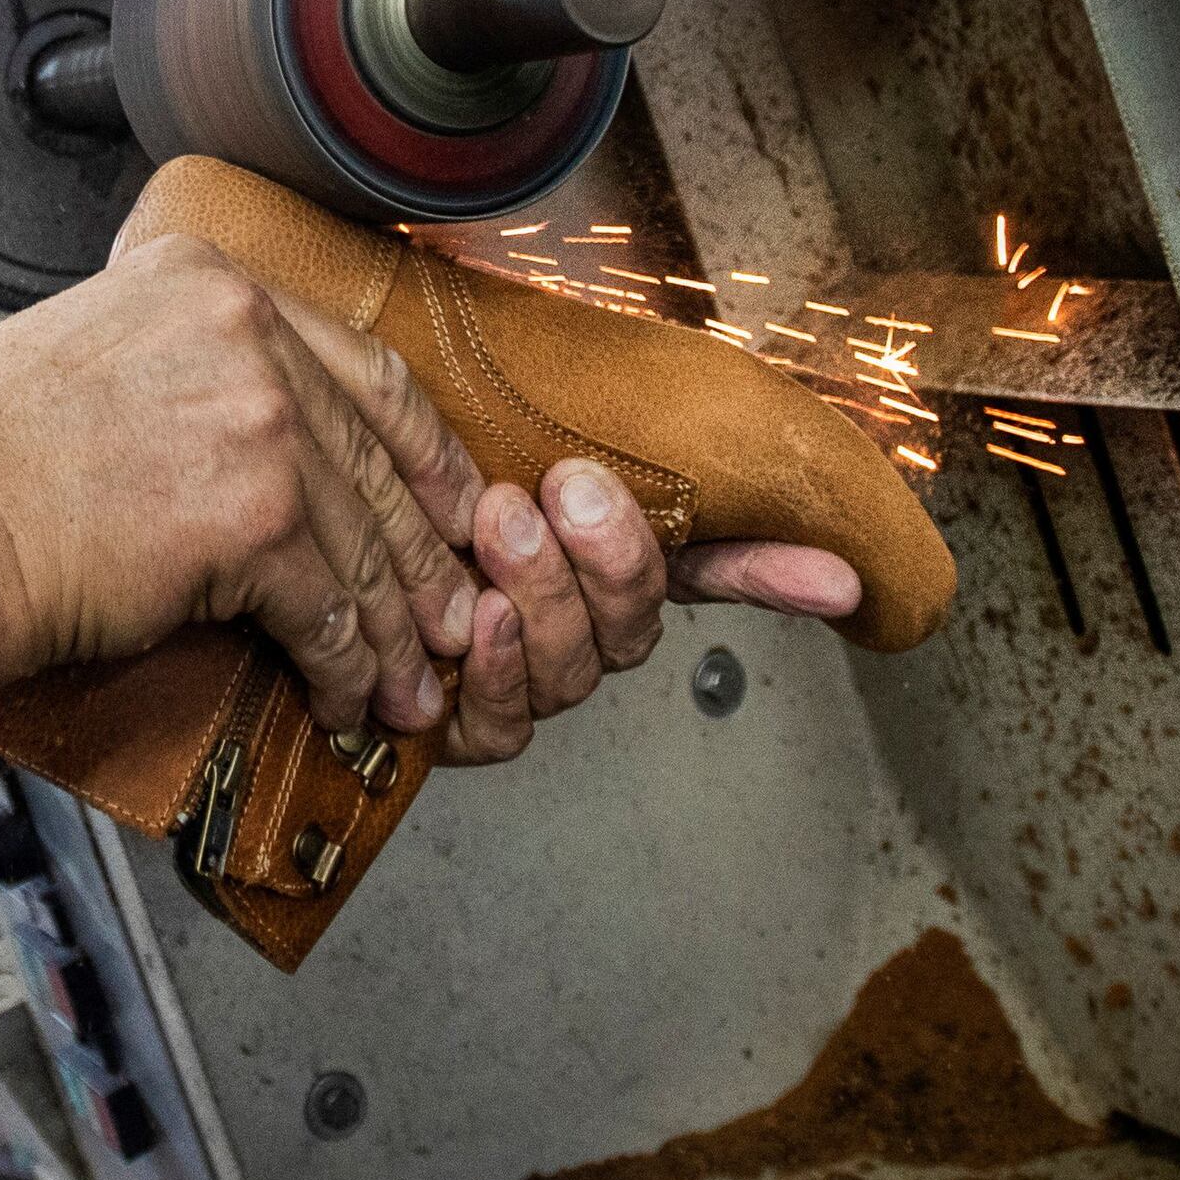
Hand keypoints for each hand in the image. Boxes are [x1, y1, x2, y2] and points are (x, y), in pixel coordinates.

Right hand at [0, 229, 487, 738]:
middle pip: (372, 459)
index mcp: (206, 279)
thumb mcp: (88, 351)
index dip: (420, 449)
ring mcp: (258, 418)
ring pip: (360, 543)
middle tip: (445, 616)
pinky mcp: (256, 517)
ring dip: (390, 630)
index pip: (362, 365)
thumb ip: (182, 365)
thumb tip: (247, 433)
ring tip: (405, 683)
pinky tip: (346, 696)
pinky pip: (327, 607)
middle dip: (419, 557)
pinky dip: (344, 665)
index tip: (451, 501)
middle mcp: (245, 331)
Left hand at [430, 458, 864, 763]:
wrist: (334, 486)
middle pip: (628, 632)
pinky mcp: (454, 723)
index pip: (717, 577)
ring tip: (503, 521)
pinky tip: (480, 616)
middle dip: (605, 560)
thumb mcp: (562, 455)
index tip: (820, 563)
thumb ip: (675, 485)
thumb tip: (845, 574)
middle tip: (565, 487)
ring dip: (543, 596)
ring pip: (566, 673)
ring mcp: (520, 685)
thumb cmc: (447, 476)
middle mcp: (579, 638)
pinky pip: (498, 724)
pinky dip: (494, 672)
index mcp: (621, 576)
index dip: (774, 574)